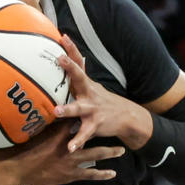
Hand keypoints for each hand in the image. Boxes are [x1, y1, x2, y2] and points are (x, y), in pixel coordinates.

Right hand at [0, 122, 124, 184]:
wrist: (17, 169)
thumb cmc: (22, 151)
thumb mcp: (33, 134)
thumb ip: (43, 124)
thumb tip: (50, 112)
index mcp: (59, 133)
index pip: (74, 118)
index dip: (83, 111)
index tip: (91, 103)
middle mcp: (68, 145)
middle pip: (90, 134)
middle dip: (103, 130)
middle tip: (114, 126)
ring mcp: (71, 162)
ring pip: (95, 155)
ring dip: (109, 152)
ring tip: (121, 151)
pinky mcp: (70, 176)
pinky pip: (90, 175)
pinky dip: (101, 174)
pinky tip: (111, 174)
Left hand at [53, 35, 147, 151]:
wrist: (128, 118)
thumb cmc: (101, 102)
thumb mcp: (89, 87)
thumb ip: (74, 79)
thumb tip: (57, 64)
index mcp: (85, 84)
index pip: (78, 63)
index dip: (71, 49)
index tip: (62, 35)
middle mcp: (89, 93)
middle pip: (79, 77)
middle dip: (70, 67)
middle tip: (59, 58)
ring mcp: (93, 108)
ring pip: (78, 108)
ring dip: (68, 109)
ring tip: (56, 111)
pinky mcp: (96, 124)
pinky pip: (84, 134)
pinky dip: (77, 141)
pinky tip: (70, 148)